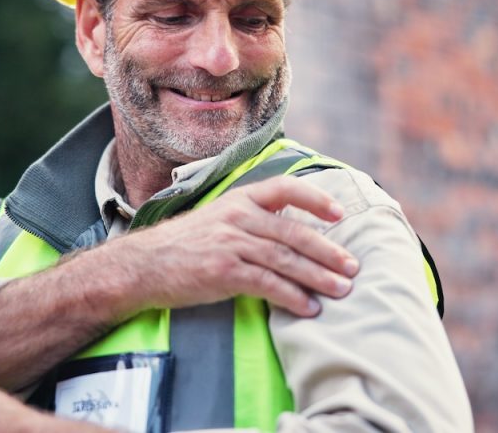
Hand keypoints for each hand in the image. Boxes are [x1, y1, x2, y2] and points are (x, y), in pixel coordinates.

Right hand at [109, 175, 359, 316]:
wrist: (145, 265)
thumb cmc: (185, 245)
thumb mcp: (219, 218)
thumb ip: (252, 219)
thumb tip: (290, 230)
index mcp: (240, 200)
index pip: (285, 189)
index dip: (315, 199)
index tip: (338, 213)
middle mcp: (238, 217)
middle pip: (294, 233)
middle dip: (328, 252)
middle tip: (352, 267)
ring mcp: (232, 244)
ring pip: (286, 260)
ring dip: (318, 277)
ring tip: (341, 290)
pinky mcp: (225, 272)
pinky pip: (268, 284)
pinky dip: (292, 297)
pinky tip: (308, 308)